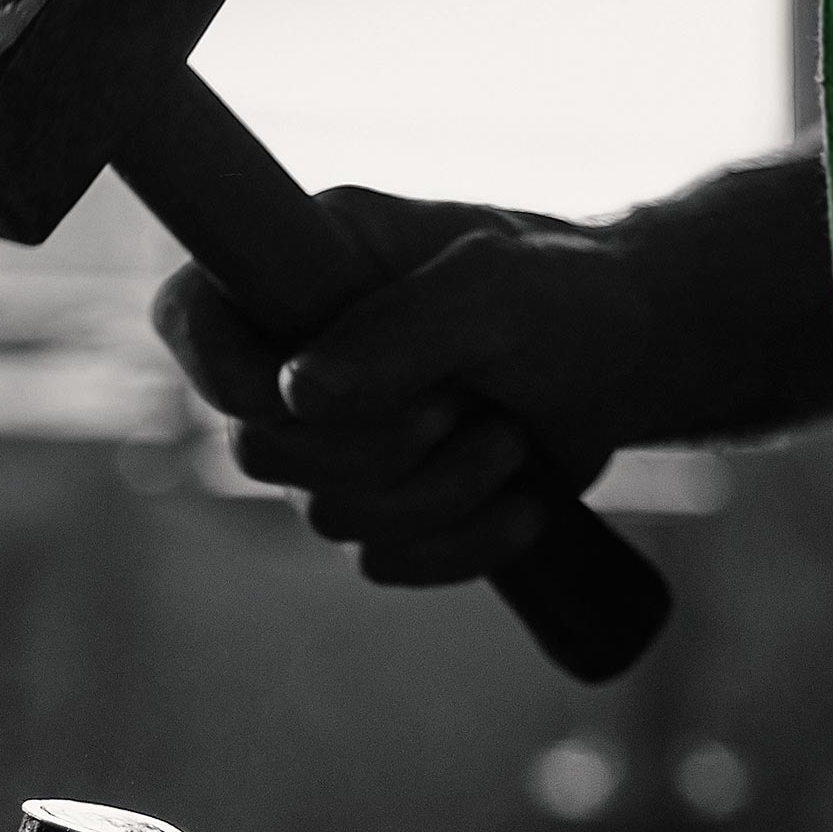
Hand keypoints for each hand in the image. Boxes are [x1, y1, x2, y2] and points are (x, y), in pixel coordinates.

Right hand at [153, 187, 652, 585]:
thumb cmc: (569, 295)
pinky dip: (461, 543)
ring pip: (325, 517)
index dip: (222, 374)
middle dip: (372, 450)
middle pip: (259, 451)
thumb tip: (296, 392)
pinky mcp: (385, 507)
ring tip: (510, 438)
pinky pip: (383, 562)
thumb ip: (400, 330)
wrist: (640, 360)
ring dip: (437, 493)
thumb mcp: (497, 289)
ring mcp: (338, 440)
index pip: (192, 321)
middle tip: (458, 406)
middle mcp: (301, 355)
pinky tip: (522, 501)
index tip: (296, 390)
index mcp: (303, 269)